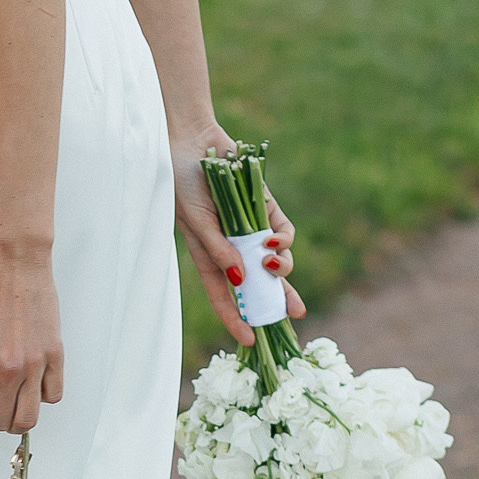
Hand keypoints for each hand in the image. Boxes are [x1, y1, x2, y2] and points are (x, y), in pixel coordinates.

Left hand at [0, 241, 63, 430]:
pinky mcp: (55, 355)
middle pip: (5, 422)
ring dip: (20, 417)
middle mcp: (6, 369)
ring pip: (30, 417)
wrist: (13, 267)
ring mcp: (33, 364)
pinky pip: (53, 395)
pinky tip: (34, 383)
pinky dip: (43, 396)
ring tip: (15, 402)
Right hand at [172, 129, 305, 345]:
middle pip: (260, 283)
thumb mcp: (195, 220)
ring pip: (276, 260)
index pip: (224, 295)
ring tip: (273, 267)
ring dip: (280, 269)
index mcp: (209, 255)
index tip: (249, 340)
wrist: (194, 139)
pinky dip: (281, 240)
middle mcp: (233, 246)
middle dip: (278, 299)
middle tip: (295, 314)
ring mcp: (251, 228)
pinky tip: (271, 242)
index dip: (235, 319)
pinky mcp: (266, 208)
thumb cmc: (183, 181)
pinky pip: (283, 232)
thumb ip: (217, 249)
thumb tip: (240, 280)